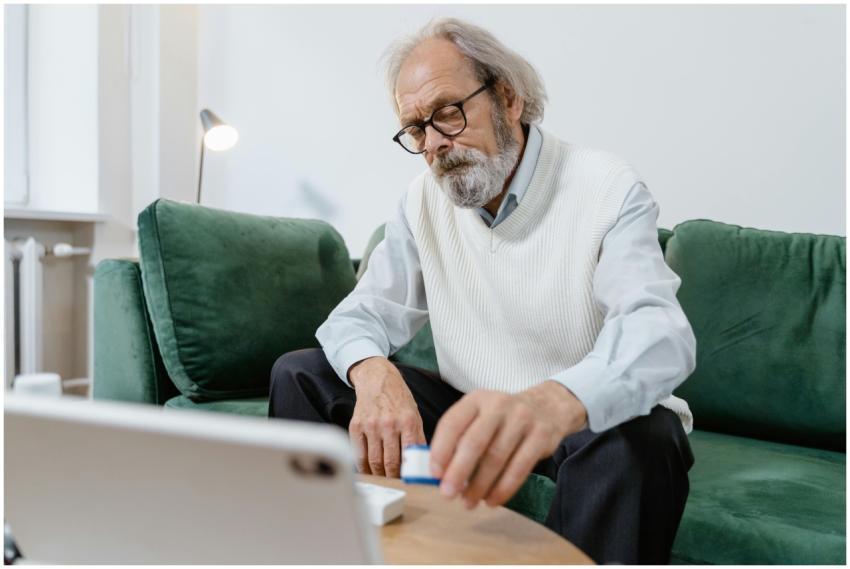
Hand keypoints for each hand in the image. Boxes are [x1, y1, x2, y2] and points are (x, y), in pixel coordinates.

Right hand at [347, 356, 426, 477]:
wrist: (377, 378)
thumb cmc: (398, 398)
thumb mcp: (414, 414)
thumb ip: (417, 438)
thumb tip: (421, 463)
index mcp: (408, 421)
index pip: (410, 454)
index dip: (410, 472)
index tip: (410, 482)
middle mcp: (389, 423)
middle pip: (390, 461)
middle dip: (394, 477)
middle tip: (396, 484)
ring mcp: (370, 425)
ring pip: (374, 461)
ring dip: (379, 475)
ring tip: (383, 480)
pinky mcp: (356, 426)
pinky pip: (358, 454)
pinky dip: (363, 467)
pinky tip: (368, 472)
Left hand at [429, 380, 586, 508]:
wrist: (547, 407)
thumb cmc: (503, 419)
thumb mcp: (480, 416)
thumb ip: (460, 438)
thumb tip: (439, 473)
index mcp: (476, 399)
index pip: (453, 423)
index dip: (441, 450)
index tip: (434, 474)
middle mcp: (498, 405)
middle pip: (474, 441)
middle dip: (458, 471)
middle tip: (447, 494)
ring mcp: (522, 419)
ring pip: (497, 457)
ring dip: (480, 485)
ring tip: (468, 502)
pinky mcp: (541, 436)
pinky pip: (520, 467)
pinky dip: (503, 488)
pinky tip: (492, 500)